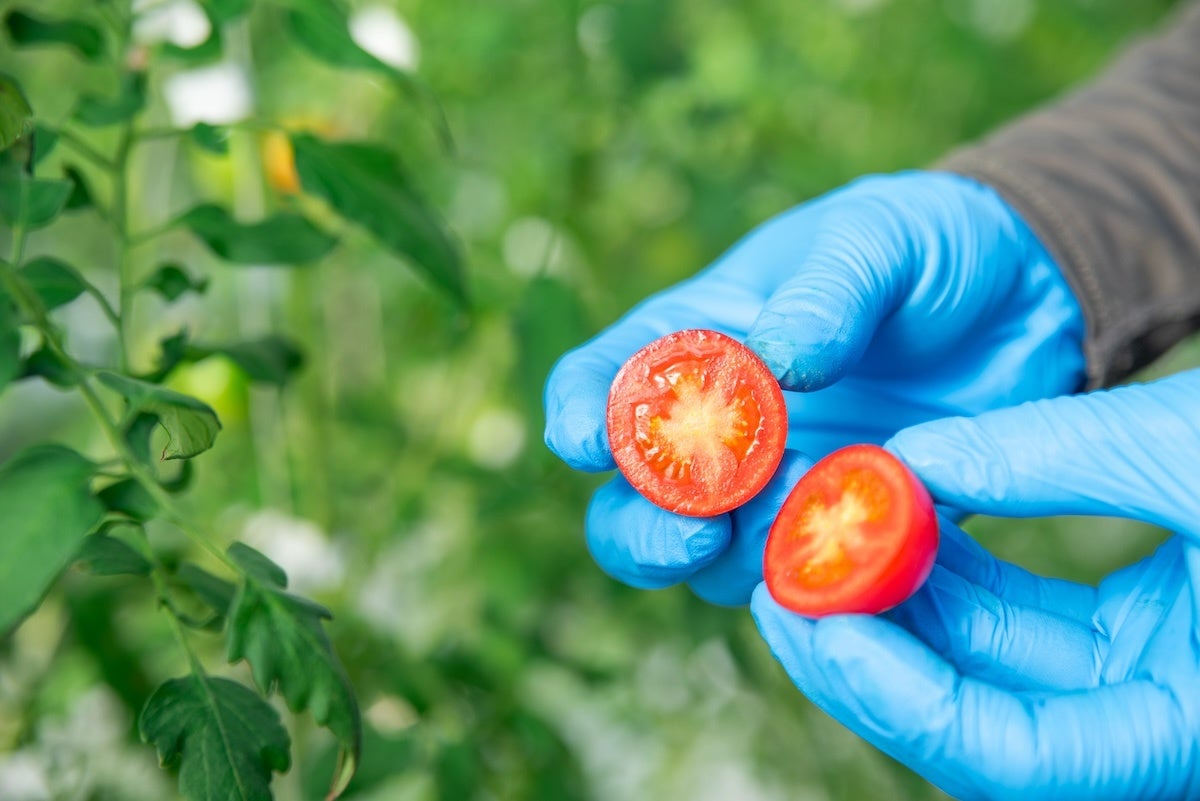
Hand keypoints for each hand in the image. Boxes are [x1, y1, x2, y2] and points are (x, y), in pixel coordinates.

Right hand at [545, 171, 1084, 603]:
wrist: (1025, 304)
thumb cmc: (926, 249)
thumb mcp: (880, 239)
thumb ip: (827, 291)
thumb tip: (775, 360)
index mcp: (696, 339)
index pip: (603, 380)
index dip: (581, 413)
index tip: (585, 441)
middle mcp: (717, 427)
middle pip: (631, 501)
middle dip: (643, 527)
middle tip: (694, 530)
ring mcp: (775, 489)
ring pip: (705, 558)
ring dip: (732, 558)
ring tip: (796, 525)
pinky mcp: (839, 532)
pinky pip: (801, 579)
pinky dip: (812, 580)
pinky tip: (853, 555)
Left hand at [752, 370, 1199, 800]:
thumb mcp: (1196, 454)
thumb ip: (1055, 458)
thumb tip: (908, 461)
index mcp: (1192, 730)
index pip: (1020, 757)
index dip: (903, 699)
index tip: (816, 617)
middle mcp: (1154, 729)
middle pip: (974, 719)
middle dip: (867, 649)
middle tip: (778, 575)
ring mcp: (1136, 689)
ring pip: (980, 670)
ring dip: (891, 605)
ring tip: (808, 536)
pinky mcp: (1126, 644)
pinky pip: (1009, 624)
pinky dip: (942, 576)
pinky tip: (880, 517)